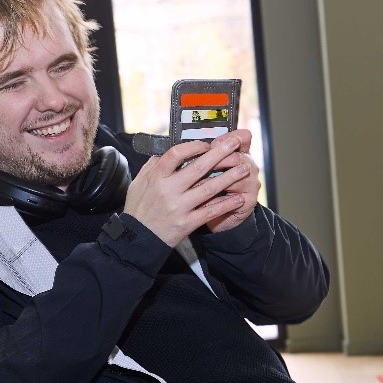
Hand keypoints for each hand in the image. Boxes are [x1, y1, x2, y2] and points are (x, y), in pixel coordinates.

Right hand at [122, 131, 256, 245]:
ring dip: (230, 177)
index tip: (207, 144)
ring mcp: (179, 207)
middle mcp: (168, 190)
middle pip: (198, 168)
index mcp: (156, 177)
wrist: (137, 239)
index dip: (194, 146)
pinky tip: (239, 199)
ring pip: (209, 188)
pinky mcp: (187, 223)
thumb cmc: (139, 208)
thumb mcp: (138, 183)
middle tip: (235, 144)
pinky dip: (226, 205)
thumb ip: (152, 166)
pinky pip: (210, 212)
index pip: (177, 154)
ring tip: (245, 168)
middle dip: (220, 154)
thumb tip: (166, 151)